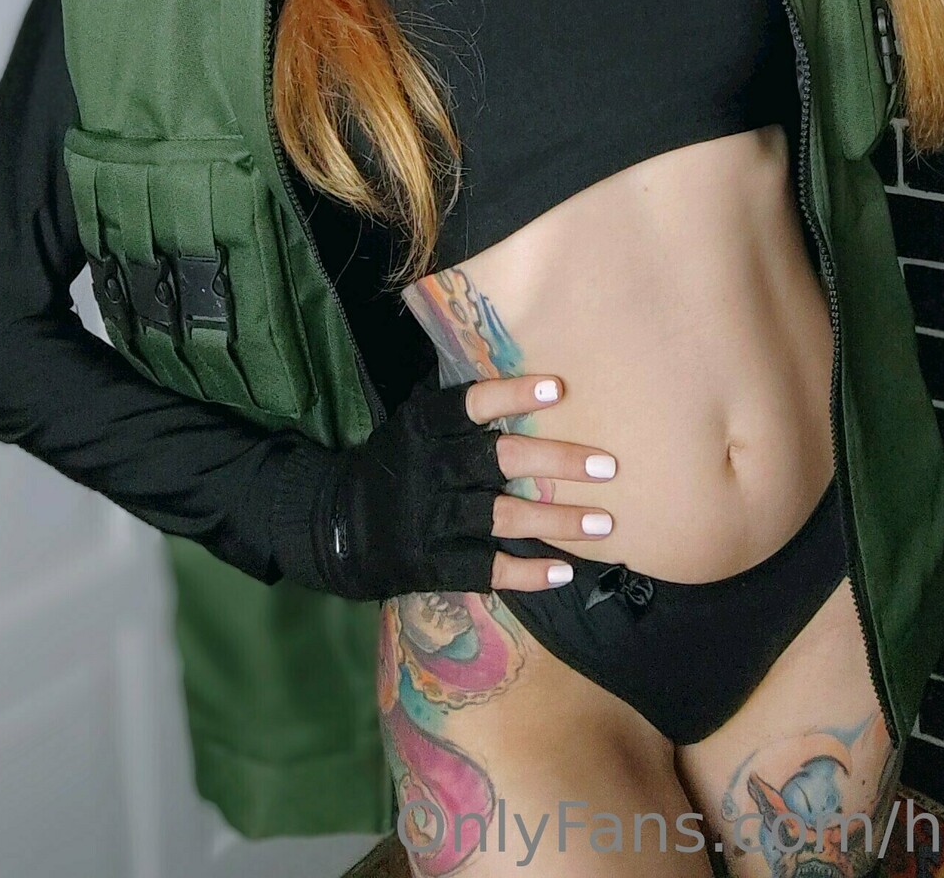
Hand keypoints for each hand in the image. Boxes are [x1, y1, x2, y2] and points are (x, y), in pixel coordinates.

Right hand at [314, 366, 617, 599]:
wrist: (336, 524)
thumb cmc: (398, 462)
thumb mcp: (414, 423)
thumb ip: (460, 406)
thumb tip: (527, 369)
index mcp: (425, 425)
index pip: (471, 402)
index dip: (514, 395)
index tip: (558, 387)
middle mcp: (431, 468)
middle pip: (500, 459)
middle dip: (557, 460)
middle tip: (607, 465)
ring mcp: (433, 518)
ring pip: (504, 516)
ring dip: (557, 520)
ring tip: (604, 522)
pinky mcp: (434, 562)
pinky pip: (487, 569)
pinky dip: (527, 573)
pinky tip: (564, 571)